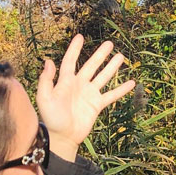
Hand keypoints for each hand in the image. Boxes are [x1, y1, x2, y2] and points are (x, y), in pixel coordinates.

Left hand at [36, 34, 135, 160]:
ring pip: (103, 77)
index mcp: (65, 81)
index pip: (70, 61)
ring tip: (121, 57)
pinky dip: (121, 89)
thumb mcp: (44, 98)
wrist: (62, 137)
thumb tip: (49, 61)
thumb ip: (46, 80)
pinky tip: (131, 82)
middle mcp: (79, 85)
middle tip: (109, 44)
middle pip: (91, 66)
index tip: (80, 37)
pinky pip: (111, 95)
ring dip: (112, 67)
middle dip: (100, 54)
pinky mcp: (97, 105)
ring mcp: (89, 94)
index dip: (75, 49)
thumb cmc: (51, 118)